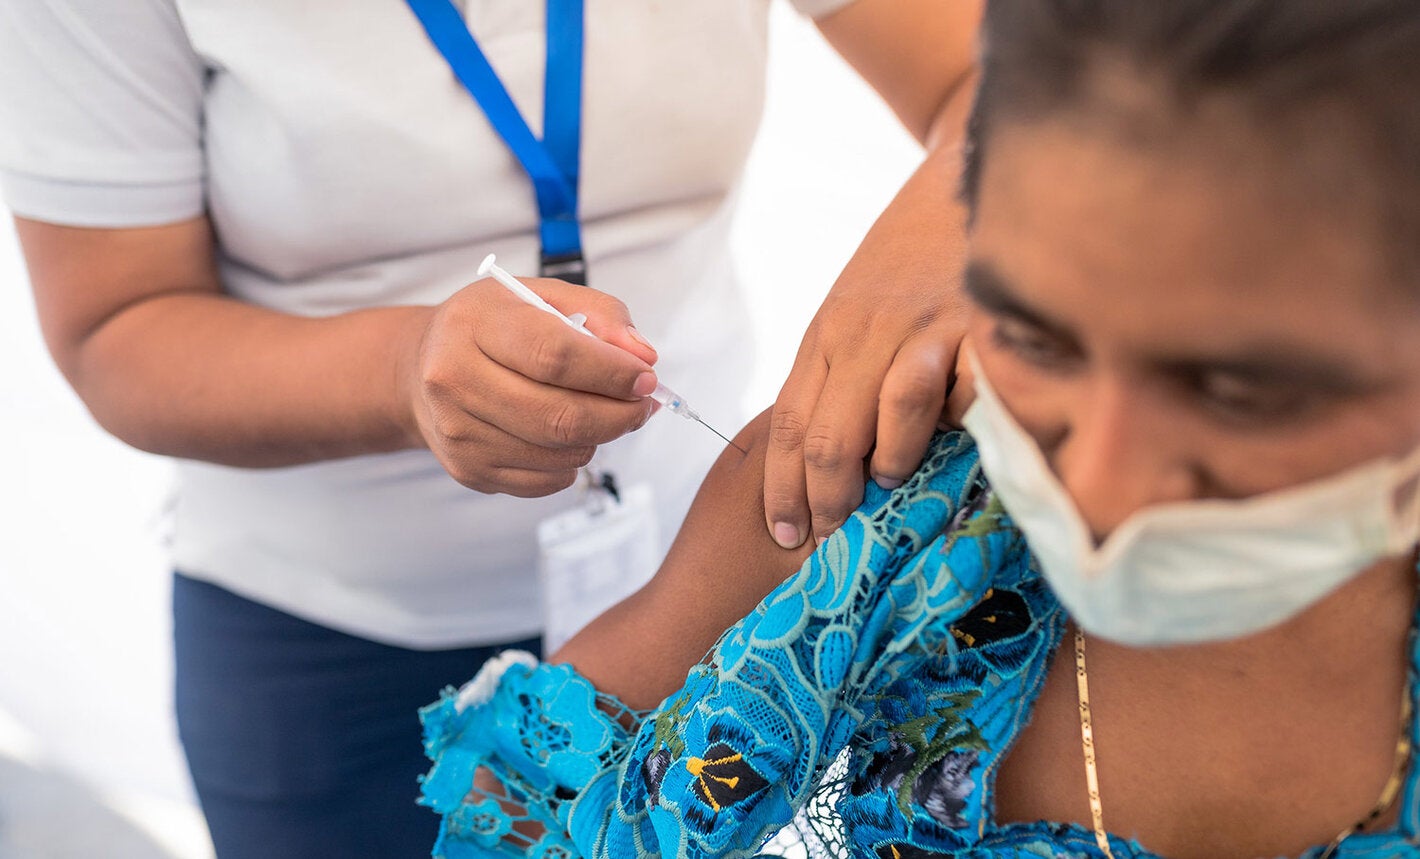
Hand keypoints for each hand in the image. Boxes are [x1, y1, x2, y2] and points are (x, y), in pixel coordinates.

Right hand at [405, 274, 660, 496]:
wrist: (423, 369)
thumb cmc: (492, 328)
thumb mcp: (541, 296)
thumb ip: (601, 315)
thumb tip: (642, 357)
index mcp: (473, 324)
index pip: (555, 355)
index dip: (612, 372)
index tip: (646, 377)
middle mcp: (453, 379)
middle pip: (560, 415)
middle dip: (618, 415)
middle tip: (641, 406)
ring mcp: (457, 432)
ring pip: (558, 454)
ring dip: (597, 439)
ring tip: (599, 414)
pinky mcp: (467, 470)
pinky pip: (545, 481)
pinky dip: (571, 463)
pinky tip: (565, 436)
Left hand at [763, 166, 969, 547]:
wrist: (962, 175)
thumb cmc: (911, 255)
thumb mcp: (857, 308)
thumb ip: (842, 371)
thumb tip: (832, 457)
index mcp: (829, 333)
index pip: (789, 423)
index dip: (781, 486)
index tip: (781, 534)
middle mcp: (865, 333)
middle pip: (827, 433)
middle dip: (822, 497)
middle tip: (828, 536)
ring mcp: (921, 326)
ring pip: (887, 415)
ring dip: (887, 463)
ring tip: (890, 483)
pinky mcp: (977, 322)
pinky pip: (961, 390)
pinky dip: (956, 420)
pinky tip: (959, 431)